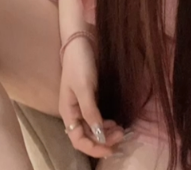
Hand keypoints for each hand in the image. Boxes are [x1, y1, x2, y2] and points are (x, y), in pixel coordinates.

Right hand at [59, 35, 124, 157]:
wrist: (81, 42)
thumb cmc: (79, 64)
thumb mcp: (84, 87)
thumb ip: (90, 111)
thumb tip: (99, 134)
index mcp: (68, 111)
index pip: (78, 139)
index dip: (93, 148)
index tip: (110, 149)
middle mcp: (74, 112)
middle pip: (87, 135)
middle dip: (103, 140)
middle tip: (122, 135)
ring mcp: (82, 105)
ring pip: (93, 127)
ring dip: (106, 133)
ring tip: (121, 130)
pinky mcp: (90, 97)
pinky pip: (97, 118)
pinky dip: (106, 123)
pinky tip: (115, 122)